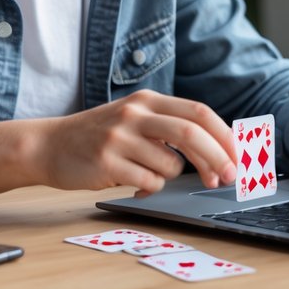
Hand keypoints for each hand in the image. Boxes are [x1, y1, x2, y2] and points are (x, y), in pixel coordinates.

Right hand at [34, 89, 236, 196]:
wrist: (48, 145)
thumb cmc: (98, 136)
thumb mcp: (133, 119)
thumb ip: (168, 128)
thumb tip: (219, 151)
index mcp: (147, 100)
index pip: (198, 113)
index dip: (224, 136)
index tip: (239, 157)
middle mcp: (135, 114)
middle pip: (192, 134)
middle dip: (217, 159)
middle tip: (227, 178)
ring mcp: (120, 137)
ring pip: (170, 166)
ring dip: (167, 177)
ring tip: (144, 171)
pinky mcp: (107, 162)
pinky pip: (148, 182)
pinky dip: (148, 187)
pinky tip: (130, 180)